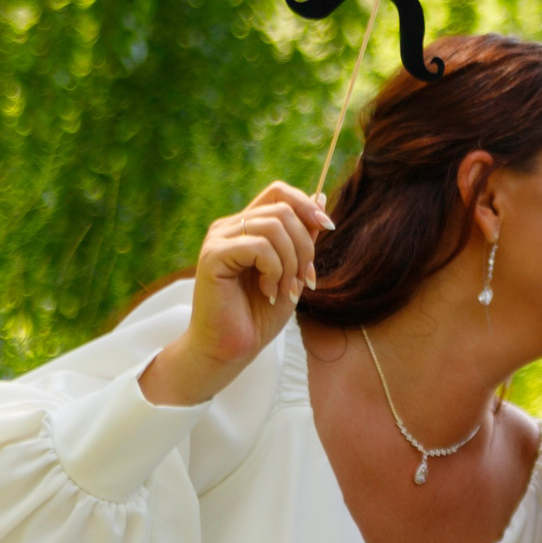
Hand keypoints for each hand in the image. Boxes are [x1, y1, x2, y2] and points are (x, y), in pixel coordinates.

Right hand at [141, 180, 333, 406]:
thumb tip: (320, 198)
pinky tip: (267, 292)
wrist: (230, 350)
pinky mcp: (213, 256)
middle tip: (303, 280)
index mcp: (246, 227)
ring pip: (274, 226)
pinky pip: (259, 246)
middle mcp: (230, 227)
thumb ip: (302, 238)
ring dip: (291, 263)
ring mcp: (219, 240)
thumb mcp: (292, 272)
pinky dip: (274, 270)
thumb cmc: (257, 316)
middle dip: (305, 245)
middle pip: (282, 208)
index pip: (278, 192)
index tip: (328, 227)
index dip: (306, 204)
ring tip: (284, 290)